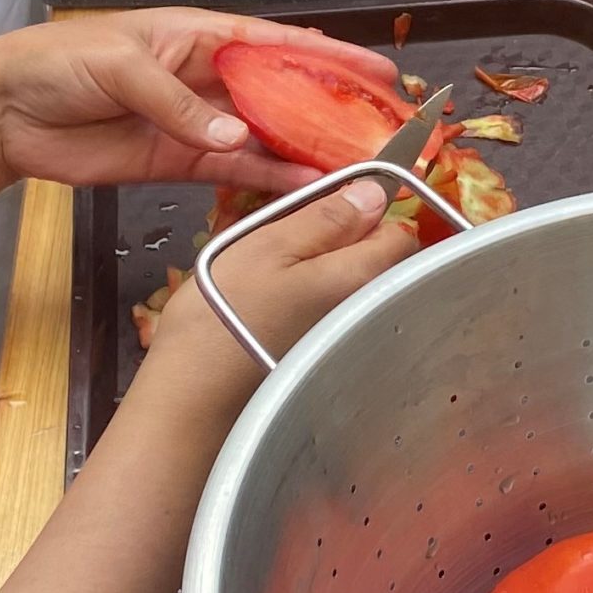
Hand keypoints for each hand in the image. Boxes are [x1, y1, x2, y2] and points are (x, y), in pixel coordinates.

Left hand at [0, 9, 398, 191]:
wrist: (5, 113)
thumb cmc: (58, 63)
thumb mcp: (120, 66)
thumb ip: (179, 102)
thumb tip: (238, 134)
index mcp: (202, 35)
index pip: (280, 43)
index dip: (331, 56)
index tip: (379, 71)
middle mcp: (210, 78)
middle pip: (285, 93)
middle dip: (333, 109)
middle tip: (384, 130)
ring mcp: (198, 123)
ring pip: (268, 136)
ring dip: (309, 151)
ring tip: (358, 167)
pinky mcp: (179, 162)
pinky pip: (235, 170)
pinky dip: (268, 180)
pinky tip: (305, 189)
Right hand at [146, 178, 417, 380]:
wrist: (191, 399)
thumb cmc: (224, 316)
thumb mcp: (268, 247)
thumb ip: (328, 218)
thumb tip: (376, 193)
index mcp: (364, 279)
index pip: (401, 233)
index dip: (369, 214)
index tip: (326, 214)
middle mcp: (371, 315)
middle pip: (381, 265)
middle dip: (348, 246)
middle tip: (290, 246)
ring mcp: (351, 345)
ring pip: (355, 292)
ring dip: (328, 277)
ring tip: (276, 281)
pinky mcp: (327, 365)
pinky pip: (335, 320)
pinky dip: (314, 308)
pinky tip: (275, 313)